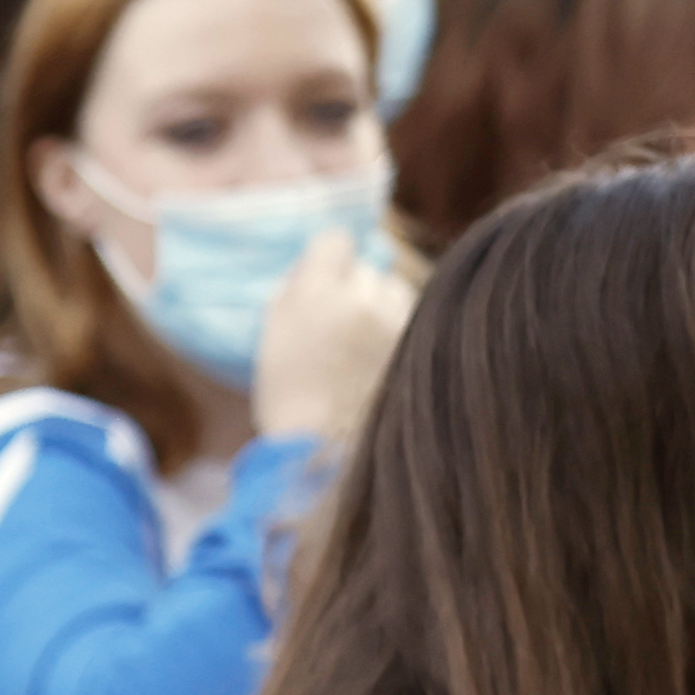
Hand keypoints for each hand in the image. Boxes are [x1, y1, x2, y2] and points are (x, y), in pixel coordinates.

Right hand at [249, 229, 414, 444]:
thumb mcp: (273, 338)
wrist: (330, 454)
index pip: (335, 240)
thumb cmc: (290, 401)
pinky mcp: (421, 339)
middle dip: (353, 290)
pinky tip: (381, 364)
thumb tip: (315, 264)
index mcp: (318, 292)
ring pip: (393, 291)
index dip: (326, 261)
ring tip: (360, 351)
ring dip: (381, 308)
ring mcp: (399, 317)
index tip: (319, 285)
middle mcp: (365, 295)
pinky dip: (397, 333)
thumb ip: (293, 292)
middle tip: (337, 329)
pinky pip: (409, 318)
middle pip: (366, 269)